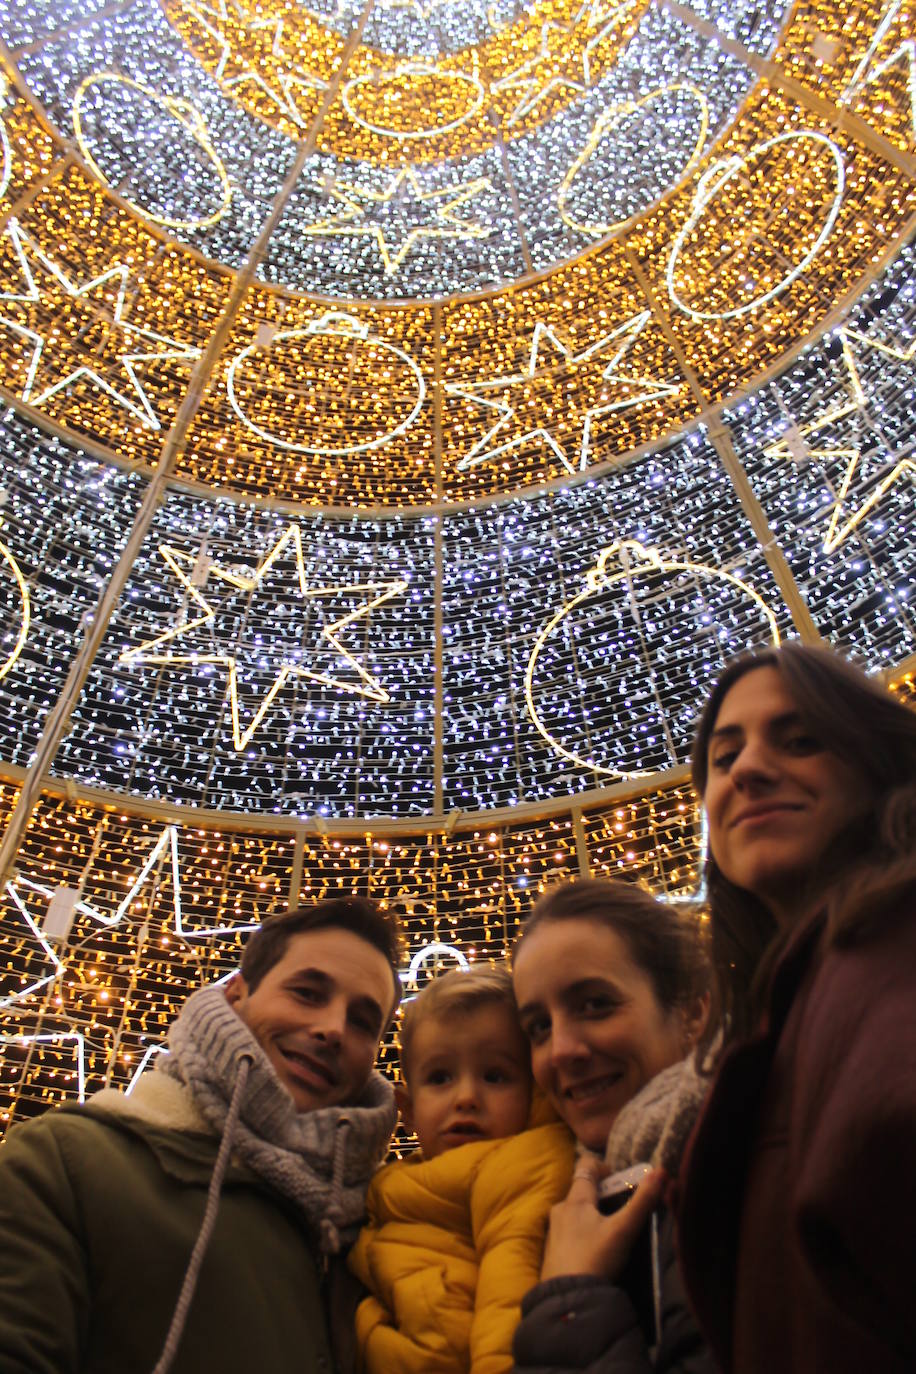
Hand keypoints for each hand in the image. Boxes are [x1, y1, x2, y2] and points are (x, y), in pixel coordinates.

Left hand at [540, 1157, 665, 1282]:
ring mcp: (553, 1232)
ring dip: (592, 1216)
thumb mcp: (623, 1230)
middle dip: (601, 1196)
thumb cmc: (596, 1259)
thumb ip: (642, 1201)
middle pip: (581, 1191)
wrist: (567, 1301)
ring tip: (611, 1234)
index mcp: (575, 1199)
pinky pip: (569, 1233)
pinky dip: (583, 1235)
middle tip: (621, 1211)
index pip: (586, 1166)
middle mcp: (560, 1210)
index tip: (620, 1180)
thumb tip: (661, 1171)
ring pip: (575, 1214)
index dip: (603, 1167)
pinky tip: (595, 1253)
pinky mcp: (552, 1253)